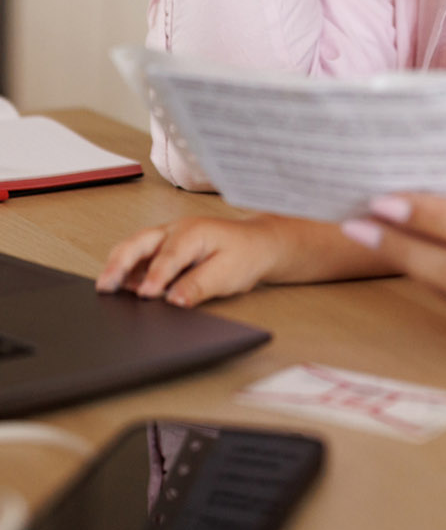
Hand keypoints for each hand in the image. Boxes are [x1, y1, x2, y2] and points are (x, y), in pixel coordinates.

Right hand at [96, 215, 293, 306]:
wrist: (257, 243)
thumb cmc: (245, 254)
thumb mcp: (227, 274)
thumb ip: (198, 286)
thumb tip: (173, 300)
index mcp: (193, 232)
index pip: (168, 256)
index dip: (155, 277)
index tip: (144, 295)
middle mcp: (176, 230)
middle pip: (139, 242)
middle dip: (119, 263)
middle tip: (105, 286)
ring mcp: (167, 236)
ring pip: (134, 246)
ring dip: (118, 265)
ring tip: (105, 287)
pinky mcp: (164, 247)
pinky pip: (139, 255)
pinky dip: (127, 269)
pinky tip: (122, 287)